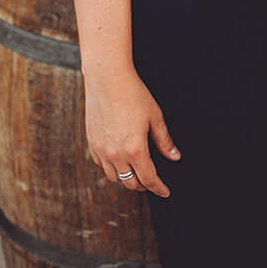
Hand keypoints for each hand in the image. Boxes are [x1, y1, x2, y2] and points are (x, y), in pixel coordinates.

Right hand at [84, 64, 178, 196]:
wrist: (107, 77)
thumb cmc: (133, 93)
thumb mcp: (155, 116)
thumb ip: (164, 141)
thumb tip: (175, 157)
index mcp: (135, 149)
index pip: (149, 179)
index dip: (159, 188)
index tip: (165, 191)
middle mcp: (116, 153)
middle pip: (131, 182)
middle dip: (144, 185)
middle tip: (152, 182)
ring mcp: (101, 149)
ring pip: (114, 177)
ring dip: (126, 178)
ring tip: (135, 172)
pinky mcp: (91, 141)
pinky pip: (101, 164)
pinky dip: (111, 167)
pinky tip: (118, 160)